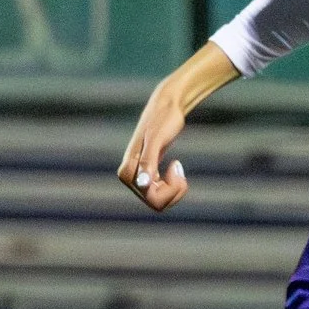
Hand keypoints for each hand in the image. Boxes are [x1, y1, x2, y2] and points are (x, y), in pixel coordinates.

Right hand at [118, 86, 191, 210]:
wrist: (168, 105)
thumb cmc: (163, 119)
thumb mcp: (157, 139)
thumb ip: (148, 161)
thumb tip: (142, 184)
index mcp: (129, 169)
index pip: (150, 197)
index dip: (169, 189)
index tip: (176, 165)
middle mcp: (131, 175)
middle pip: (155, 203)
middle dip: (173, 192)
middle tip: (179, 168)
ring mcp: (140, 175)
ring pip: (159, 201)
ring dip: (175, 190)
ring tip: (178, 168)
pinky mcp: (149, 172)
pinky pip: (161, 193)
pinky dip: (174, 186)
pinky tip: (176, 167)